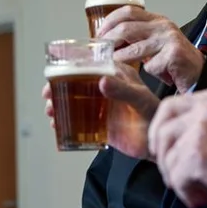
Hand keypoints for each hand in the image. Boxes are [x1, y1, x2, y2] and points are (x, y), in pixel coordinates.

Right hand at [43, 64, 159, 159]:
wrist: (159, 142)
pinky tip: (57, 125)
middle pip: (76, 82)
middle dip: (58, 86)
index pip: (91, 64)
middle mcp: (107, 87)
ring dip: (58, 104)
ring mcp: (102, 106)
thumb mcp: (140, 100)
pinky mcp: (99, 124)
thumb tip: (102, 81)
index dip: (70, 66)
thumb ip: (124, 91)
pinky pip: (76, 121)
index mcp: (117, 75)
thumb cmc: (155, 116)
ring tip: (50, 111)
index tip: (55, 72)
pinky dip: (64, 122)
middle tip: (47, 95)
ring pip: (74, 100)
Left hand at [97, 6, 205, 92]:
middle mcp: (164, 26)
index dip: (109, 21)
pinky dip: (148, 72)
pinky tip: (156, 74)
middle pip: (126, 28)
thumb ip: (138, 36)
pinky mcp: (174, 55)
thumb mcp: (155, 42)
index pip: (128, 11)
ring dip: (120, 59)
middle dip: (109, 41)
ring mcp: (169, 40)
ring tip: (114, 66)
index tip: (99, 35)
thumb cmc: (174, 61)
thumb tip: (108, 39)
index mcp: (158, 20)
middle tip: (101, 53)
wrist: (199, 73)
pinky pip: (150, 65)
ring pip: (134, 49)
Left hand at [148, 89, 206, 207]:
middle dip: (163, 158)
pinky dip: (185, 192)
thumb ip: (202, 122)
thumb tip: (173, 141)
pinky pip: (177, 177)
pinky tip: (200, 196)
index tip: (159, 146)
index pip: (169, 106)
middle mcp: (204, 111)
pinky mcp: (198, 155)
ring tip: (194, 190)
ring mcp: (200, 131)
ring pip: (168, 158)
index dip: (158, 128)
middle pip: (163, 132)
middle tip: (172, 174)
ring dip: (177, 179)